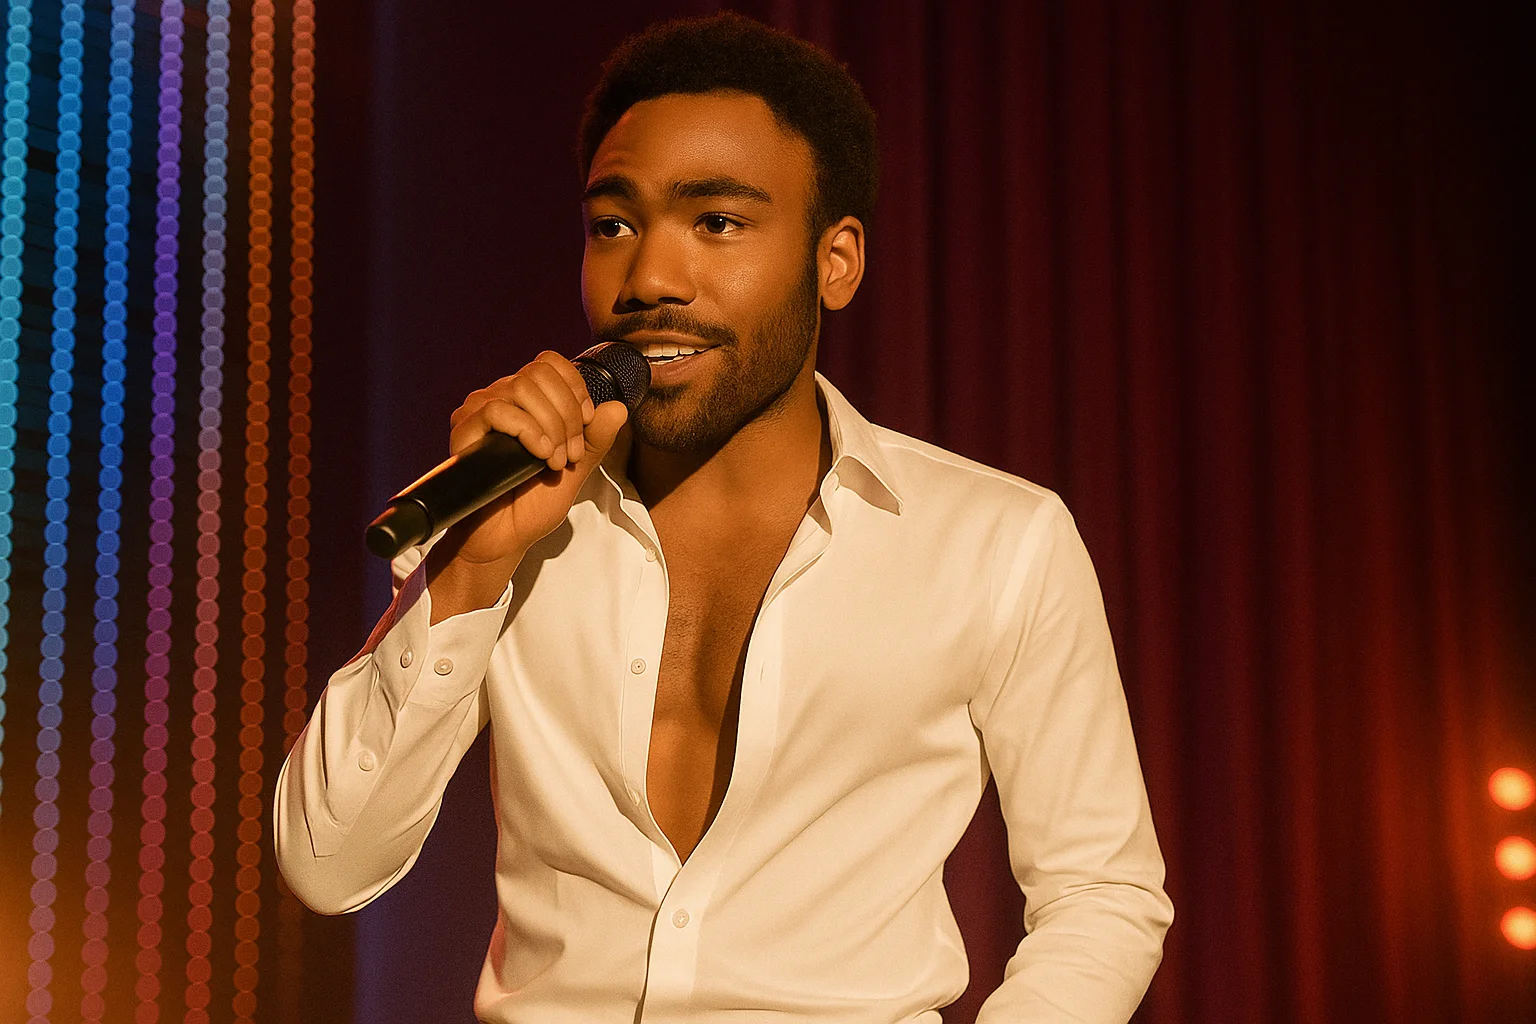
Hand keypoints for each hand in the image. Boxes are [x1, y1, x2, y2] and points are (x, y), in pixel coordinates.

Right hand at [425, 351, 627, 619]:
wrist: (504, 538)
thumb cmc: (532, 505)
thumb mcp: (576, 468)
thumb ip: (596, 439)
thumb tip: (618, 407)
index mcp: (526, 401)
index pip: (549, 363)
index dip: (575, 387)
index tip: (586, 423)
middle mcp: (500, 398)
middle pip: (539, 374)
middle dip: (567, 414)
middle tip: (570, 453)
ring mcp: (480, 412)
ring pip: (522, 388)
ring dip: (551, 426)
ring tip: (554, 461)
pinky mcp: (465, 430)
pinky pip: (499, 410)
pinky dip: (529, 431)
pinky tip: (539, 456)